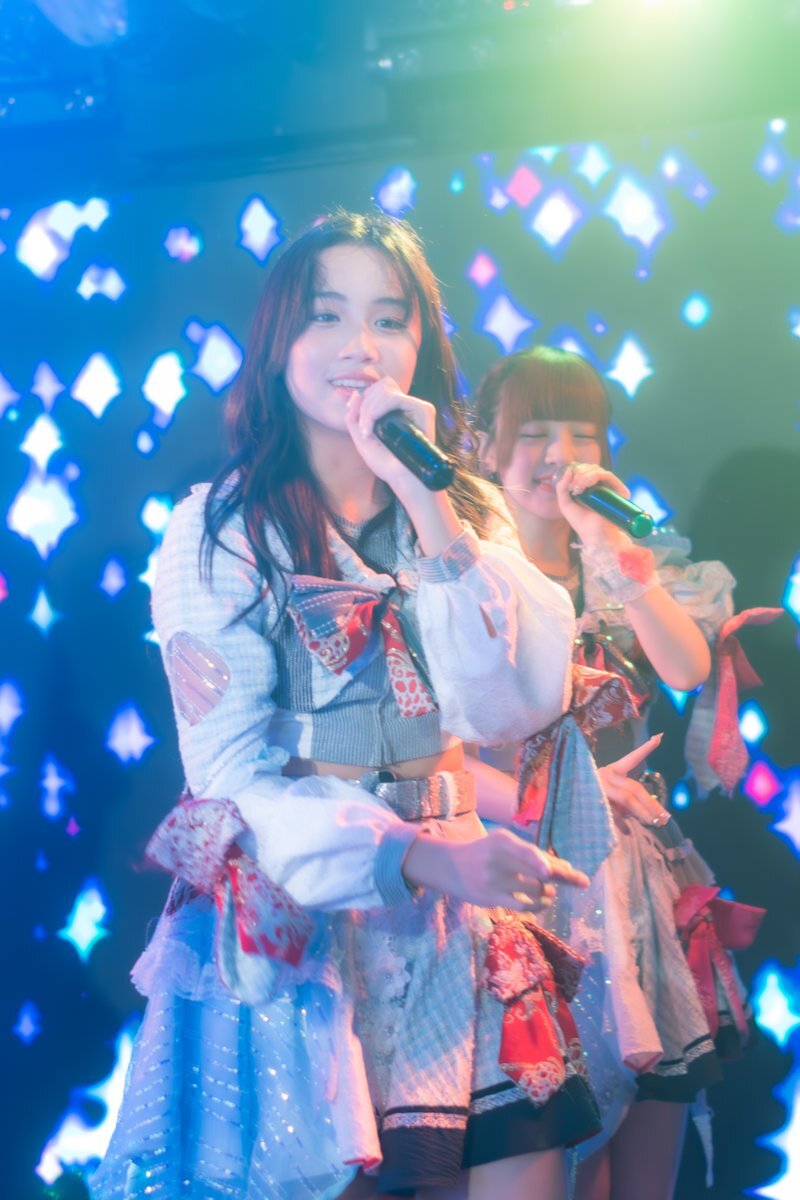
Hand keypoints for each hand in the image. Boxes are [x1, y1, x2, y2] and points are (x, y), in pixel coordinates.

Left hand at [344, 376, 437, 498]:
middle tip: (363, 428)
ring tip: (368, 431)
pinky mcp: (424, 410)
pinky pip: (396, 398)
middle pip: (381, 385)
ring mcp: (416, 407)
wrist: (402, 479)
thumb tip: (356, 393)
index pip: (379, 388)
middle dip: (365, 404)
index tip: (357, 419)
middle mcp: (406, 406)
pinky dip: (379, 408)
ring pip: (386, 389)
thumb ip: (353, 416)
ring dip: (369, 408)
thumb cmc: (386, 464)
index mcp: (395, 410)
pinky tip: (373, 424)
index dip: (364, 398)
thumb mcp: (361, 439)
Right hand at [403, 826, 588, 911]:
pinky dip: (538, 905)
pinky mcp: (491, 898)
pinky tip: (542, 903)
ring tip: (548, 892)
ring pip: (535, 890)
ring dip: (549, 893)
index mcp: (502, 840)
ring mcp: (493, 881)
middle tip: (582, 882)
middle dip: (564, 877)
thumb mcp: (504, 845)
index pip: (525, 851)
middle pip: (537, 871)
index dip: (541, 862)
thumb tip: (566, 868)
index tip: (558, 871)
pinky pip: (523, 905)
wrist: (450, 866)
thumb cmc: (485, 853)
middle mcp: (497, 859)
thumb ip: (532, 854)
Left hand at [554, 462, 631, 546]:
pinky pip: (607, 475)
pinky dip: (594, 476)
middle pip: (589, 468)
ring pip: (597, 470)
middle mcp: (600, 487)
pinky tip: (586, 485)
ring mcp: (609, 488)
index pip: (583, 471)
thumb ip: (562, 487)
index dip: (574, 473)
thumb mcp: (565, 504)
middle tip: (573, 489)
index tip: (569, 486)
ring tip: (578, 489)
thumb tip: (569, 469)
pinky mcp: (618, 490)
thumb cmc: (580, 523)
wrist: (593, 534)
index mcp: (589, 489)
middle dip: (578, 475)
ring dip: (584, 476)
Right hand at [598, 735, 670, 826]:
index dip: (646, 749)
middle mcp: (606, 774)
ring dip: (642, 812)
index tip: (660, 737)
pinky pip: (613, 812)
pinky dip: (622, 824)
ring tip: (654, 822)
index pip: (632, 758)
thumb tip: (649, 819)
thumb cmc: (594, 798)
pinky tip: (628, 832)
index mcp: (613, 770)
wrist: (568, 798)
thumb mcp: (614, 798)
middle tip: (665, 817)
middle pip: (635, 787)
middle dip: (652, 803)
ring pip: (627, 799)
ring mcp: (600, 786)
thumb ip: (629, 806)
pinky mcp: (594, 798)